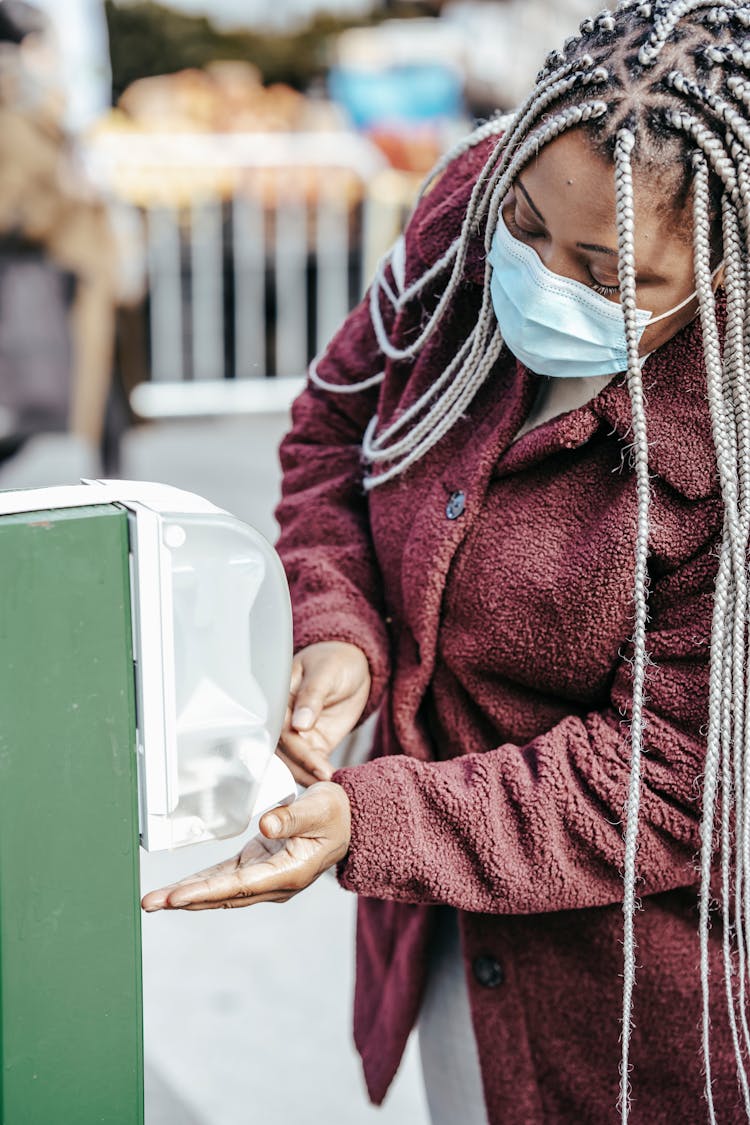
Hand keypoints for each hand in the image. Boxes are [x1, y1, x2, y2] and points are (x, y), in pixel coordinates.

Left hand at [141, 782, 350, 911]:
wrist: (348, 822)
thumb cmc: (335, 813)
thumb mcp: (320, 807)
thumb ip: (293, 816)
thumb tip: (266, 824)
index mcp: (289, 873)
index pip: (239, 886)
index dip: (205, 891)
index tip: (176, 897)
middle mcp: (274, 883)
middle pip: (222, 895)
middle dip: (184, 899)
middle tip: (150, 903)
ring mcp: (264, 879)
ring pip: (219, 891)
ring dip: (187, 895)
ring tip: (154, 901)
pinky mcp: (257, 868)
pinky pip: (224, 880)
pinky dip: (200, 884)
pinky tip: (177, 889)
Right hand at [277, 641, 369, 785]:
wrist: (352, 665)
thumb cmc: (335, 661)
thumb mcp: (326, 672)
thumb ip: (312, 697)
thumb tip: (299, 724)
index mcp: (278, 696)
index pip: (279, 726)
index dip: (294, 745)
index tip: (314, 761)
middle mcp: (282, 717)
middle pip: (283, 749)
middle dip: (301, 766)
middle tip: (324, 777)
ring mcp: (296, 733)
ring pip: (293, 761)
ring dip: (308, 774)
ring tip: (329, 783)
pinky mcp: (311, 743)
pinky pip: (309, 763)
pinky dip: (317, 773)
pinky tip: (330, 781)